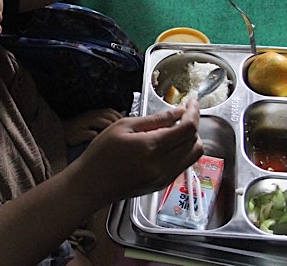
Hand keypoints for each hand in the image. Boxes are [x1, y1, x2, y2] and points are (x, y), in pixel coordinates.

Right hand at [69, 98, 203, 203]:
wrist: (91, 184)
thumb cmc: (101, 154)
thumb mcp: (123, 126)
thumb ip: (154, 119)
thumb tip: (178, 112)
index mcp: (151, 147)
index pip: (188, 128)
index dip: (195, 112)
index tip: (193, 103)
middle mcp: (162, 165)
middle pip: (195, 142)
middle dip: (193, 124)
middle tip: (183, 114)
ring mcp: (163, 178)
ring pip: (193, 155)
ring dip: (191, 139)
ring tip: (176, 129)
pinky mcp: (162, 184)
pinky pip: (184, 165)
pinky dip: (183, 152)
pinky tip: (169, 144)